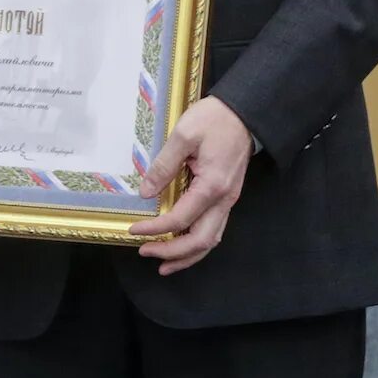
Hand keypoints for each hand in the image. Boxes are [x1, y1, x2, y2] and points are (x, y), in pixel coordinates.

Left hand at [129, 95, 251, 274]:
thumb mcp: (183, 135)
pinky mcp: (226, 197)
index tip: (133, 229)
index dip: (155, 228)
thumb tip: (146, 192)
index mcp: (212, 186)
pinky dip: (197, 243)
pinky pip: (213, 229)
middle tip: (144, 251)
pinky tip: (182, 245)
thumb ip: (163, 166)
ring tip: (163, 263)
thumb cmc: (214, 120)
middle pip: (200, 241)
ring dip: (187, 255)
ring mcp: (228, 201)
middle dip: (172, 252)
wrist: (244, 113)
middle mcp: (224, 200)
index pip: (180, 219)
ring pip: (210, 240)